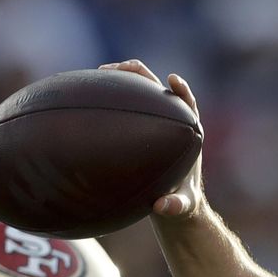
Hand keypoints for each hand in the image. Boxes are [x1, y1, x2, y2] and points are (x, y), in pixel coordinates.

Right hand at [99, 59, 202, 218]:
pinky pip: (125, 106)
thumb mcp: (180, 207)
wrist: (172, 203)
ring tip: (99, 73)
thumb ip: (176, 206)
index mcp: (188, 135)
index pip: (189, 105)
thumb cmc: (180, 203)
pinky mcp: (137, 128)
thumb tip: (162, 207)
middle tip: (120, 68)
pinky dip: (111, 97)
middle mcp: (171, 123)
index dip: (182, 91)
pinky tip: (88, 95)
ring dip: (122, 79)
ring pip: (140, 92)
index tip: (173, 80)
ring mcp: (153, 123)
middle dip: (141, 74)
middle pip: (160, 88)